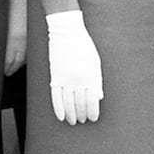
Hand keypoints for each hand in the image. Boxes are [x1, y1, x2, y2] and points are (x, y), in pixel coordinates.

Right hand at [42, 9, 103, 124]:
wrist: (66, 32)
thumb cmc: (84, 46)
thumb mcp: (96, 62)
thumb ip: (97, 81)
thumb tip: (98, 98)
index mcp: (90, 76)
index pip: (92, 101)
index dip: (92, 112)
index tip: (93, 118)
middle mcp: (78, 80)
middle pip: (80, 104)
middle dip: (82, 115)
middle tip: (82, 121)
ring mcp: (65, 79)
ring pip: (67, 104)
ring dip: (71, 115)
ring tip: (73, 121)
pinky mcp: (54, 77)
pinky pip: (55, 97)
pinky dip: (58, 109)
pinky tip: (61, 117)